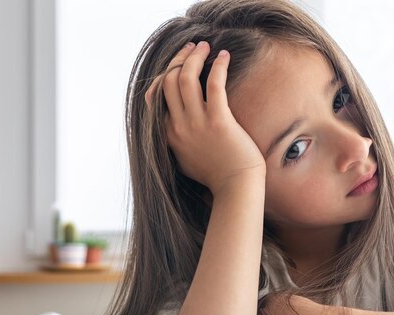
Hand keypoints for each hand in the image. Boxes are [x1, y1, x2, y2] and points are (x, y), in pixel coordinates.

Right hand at [145, 42, 265, 196]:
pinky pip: (214, 84)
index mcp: (167, 135)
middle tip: (193, 48)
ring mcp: (197, 124)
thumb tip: (175, 127)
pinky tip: (224, 57)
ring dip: (195, 57)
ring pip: (187, 78)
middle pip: (169, 81)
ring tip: (205, 46)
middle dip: (180, 59)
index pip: (156, 95)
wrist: (236, 188)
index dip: (166, 74)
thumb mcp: (185, 160)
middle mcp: (178, 127)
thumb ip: (176, 142)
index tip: (178, 63)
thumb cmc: (217, 176)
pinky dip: (218, 66)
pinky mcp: (219, 121)